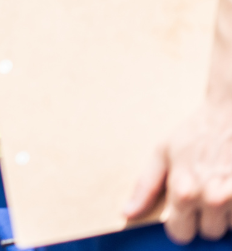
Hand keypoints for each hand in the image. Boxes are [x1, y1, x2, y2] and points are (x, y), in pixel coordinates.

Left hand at [125, 101, 231, 241]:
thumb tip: (128, 213)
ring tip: (220, 187)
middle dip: (206, 218)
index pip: (180, 234)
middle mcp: (211, 198)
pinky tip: (231, 186)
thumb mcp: (162, 154)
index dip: (181, 224)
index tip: (183, 213)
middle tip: (205, 194)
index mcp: (182, 191)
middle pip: (209, 232)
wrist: (228, 114)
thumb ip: (145, 187)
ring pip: (230, 227)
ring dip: (227, 213)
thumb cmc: (194, 134)